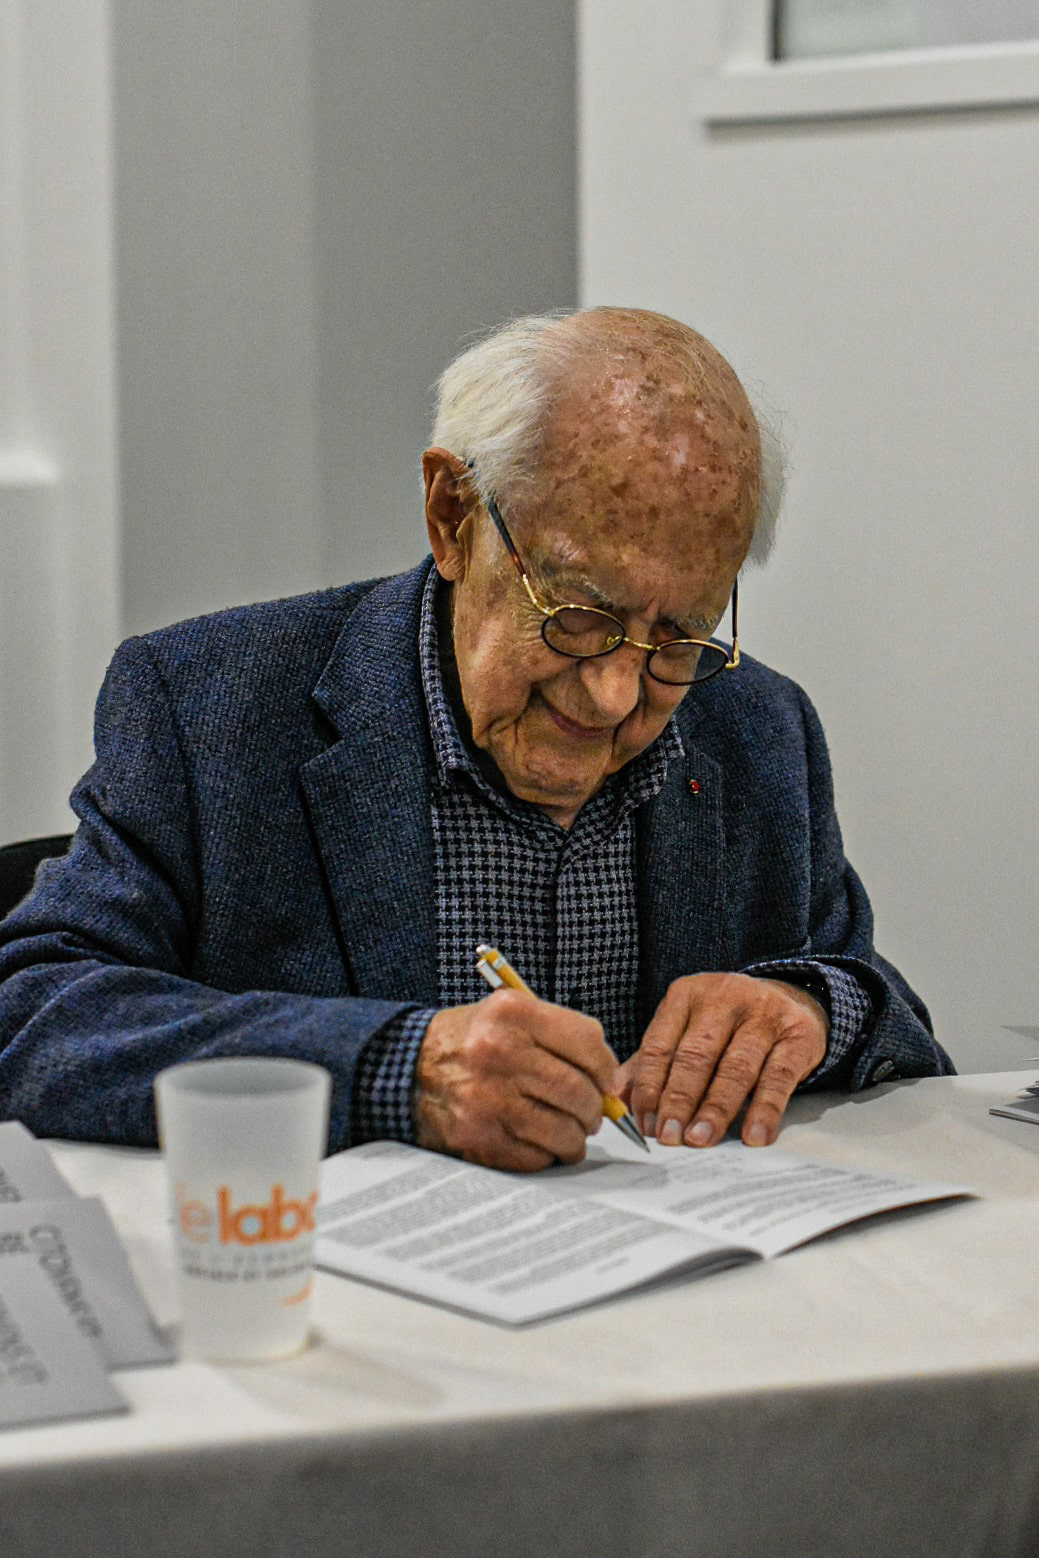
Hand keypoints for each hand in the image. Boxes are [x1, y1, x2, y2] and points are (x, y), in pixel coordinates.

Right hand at [413, 988, 616, 1170]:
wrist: (406, 1071)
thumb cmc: (470, 1043)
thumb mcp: (507, 1015)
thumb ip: (559, 1036)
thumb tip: (609, 1080)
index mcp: (512, 1014)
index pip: (587, 1042)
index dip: (606, 1067)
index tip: (606, 1081)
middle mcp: (500, 1053)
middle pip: (579, 1091)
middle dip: (594, 1109)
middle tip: (590, 1114)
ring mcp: (488, 1099)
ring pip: (565, 1130)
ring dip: (575, 1137)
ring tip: (568, 1131)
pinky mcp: (480, 1138)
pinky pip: (538, 1157)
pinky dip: (547, 1155)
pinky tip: (539, 1143)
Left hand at [622, 973, 827, 1148]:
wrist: (791, 998)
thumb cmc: (728, 1025)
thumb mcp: (688, 1030)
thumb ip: (654, 1063)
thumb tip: (617, 1099)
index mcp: (686, 995)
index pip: (660, 1045)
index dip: (649, 1088)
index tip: (644, 1124)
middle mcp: (723, 997)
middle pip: (695, 1056)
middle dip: (679, 1100)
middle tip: (669, 1136)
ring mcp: (763, 1013)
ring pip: (735, 1067)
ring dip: (715, 1109)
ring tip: (700, 1139)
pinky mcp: (797, 1034)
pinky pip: (778, 1077)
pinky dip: (765, 1109)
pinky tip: (753, 1135)